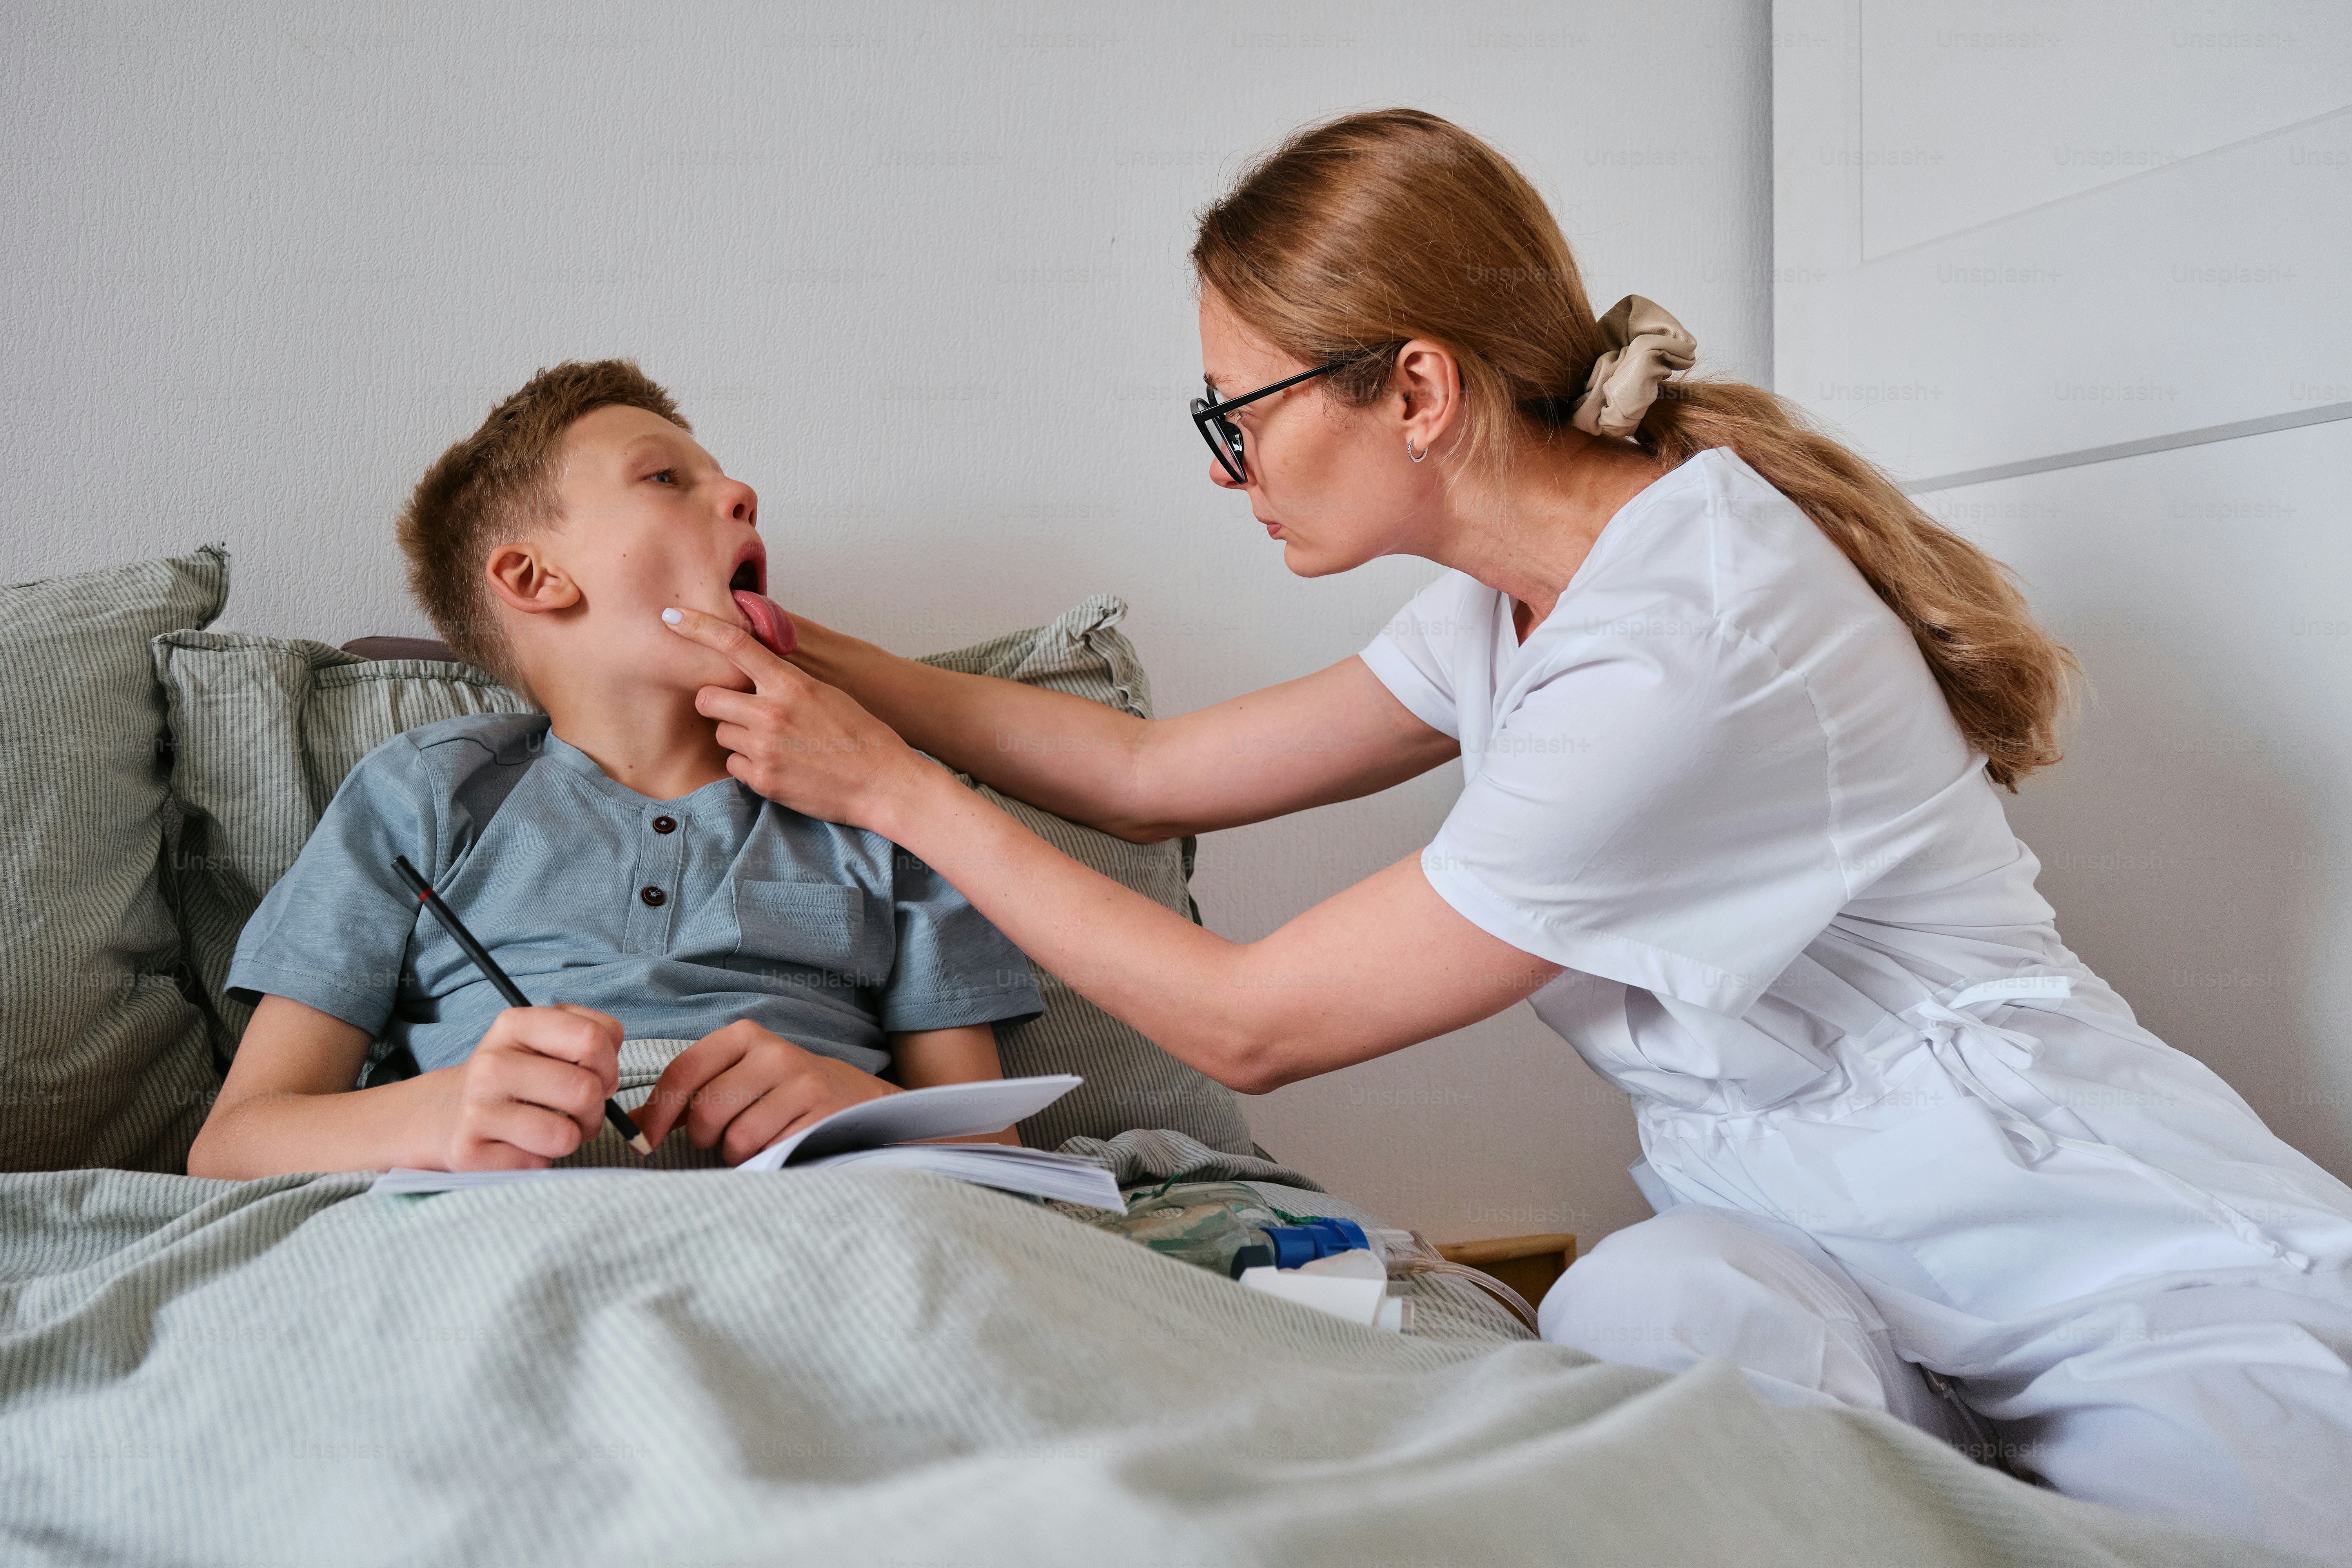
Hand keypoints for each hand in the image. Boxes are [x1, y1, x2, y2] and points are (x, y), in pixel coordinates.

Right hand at [429, 1004, 622, 1170]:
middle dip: (596, 1108)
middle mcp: (491, 1064)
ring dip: (572, 1138)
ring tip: (553, 1128)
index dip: (609, 1064)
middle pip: (585, 1091)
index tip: (598, 1075)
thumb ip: (590, 1037)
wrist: (446, 1111)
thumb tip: (608, 1076)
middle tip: (579, 1111)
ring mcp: (476, 1109)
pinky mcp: (469, 1152)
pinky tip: (520, 1144)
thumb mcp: (546, 1039)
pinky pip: (538, 1164)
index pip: (592, 1038)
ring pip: (564, 1135)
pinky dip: (540, 1159)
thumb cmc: (516, 1075)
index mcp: (515, 1025)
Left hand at [632, 1019, 900, 1165]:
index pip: (684, 1071)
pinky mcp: (821, 1116)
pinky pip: (769, 1154)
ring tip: (753, 1141)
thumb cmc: (779, 1093)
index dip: (658, 1112)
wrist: (854, 1100)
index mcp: (743, 1036)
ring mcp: (801, 1084)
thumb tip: (631, 1123)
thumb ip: (685, 1096)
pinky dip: (764, 1161)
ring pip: (737, 1139)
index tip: (646, 1140)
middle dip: (704, 1137)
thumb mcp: (734, 1078)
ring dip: (735, 1155)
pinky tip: (777, 1146)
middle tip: (720, 1137)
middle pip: (706, 1110)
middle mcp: (774, 1053)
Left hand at [660, 604, 930, 832]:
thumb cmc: (860, 735)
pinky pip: (733, 766)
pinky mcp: (763, 780)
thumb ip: (784, 680)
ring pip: (721, 734)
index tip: (671, 615)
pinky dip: (749, 766)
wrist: (884, 783)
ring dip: (738, 738)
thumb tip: (751, 668)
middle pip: (708, 698)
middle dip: (717, 704)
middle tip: (741, 711)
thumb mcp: (825, 692)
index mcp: (790, 684)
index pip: (734, 644)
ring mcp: (765, 749)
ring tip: (776, 744)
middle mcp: (772, 714)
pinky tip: (781, 767)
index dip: (697, 626)